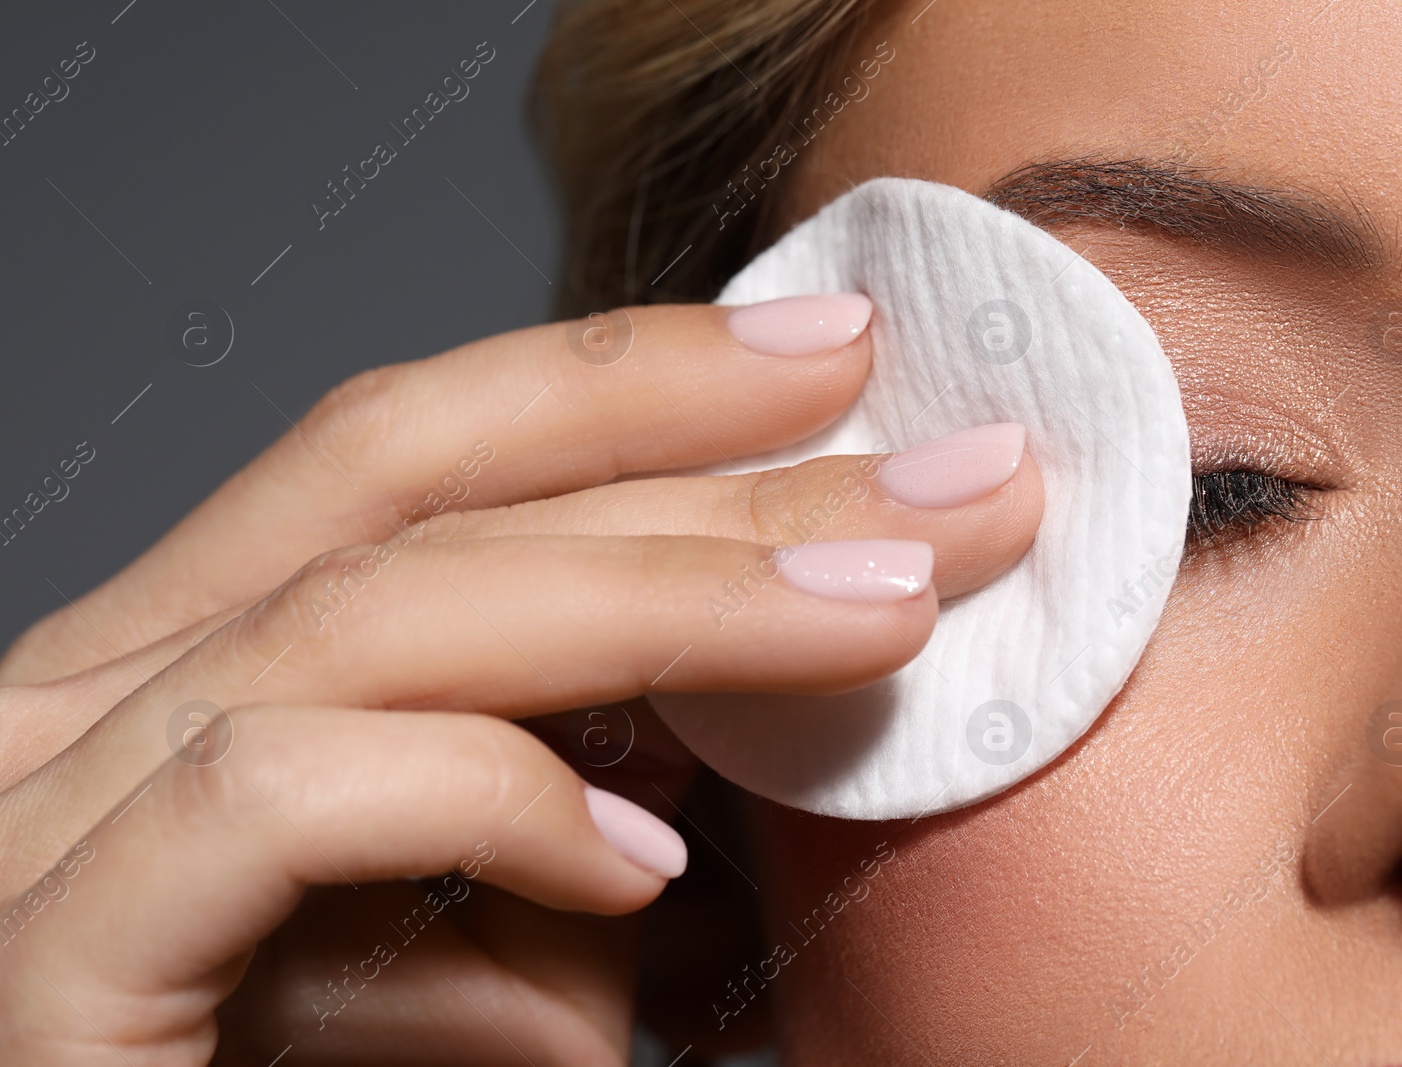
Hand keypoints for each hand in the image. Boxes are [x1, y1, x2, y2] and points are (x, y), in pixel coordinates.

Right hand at [0, 296, 1043, 1063]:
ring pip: (374, 616)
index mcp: (177, 665)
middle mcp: (85, 709)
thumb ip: (582, 764)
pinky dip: (490, 799)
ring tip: (886, 610)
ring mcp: (38, 823)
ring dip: (670, 601)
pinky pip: (277, 799)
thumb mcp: (496, 904)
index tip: (837, 354)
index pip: (412, 453)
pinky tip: (649, 870)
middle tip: (946, 470)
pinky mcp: (45, 966)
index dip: (624, 379)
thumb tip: (766, 657)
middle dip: (701, 466)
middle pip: (415, 494)